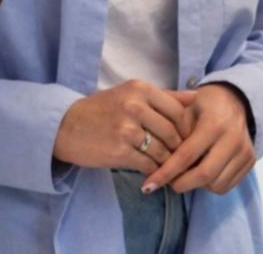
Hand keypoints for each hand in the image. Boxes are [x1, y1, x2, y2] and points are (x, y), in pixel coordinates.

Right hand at [54, 80, 192, 174]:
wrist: (66, 126)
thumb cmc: (102, 109)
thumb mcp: (131, 94)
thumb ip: (164, 96)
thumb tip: (195, 97)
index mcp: (140, 89)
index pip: (178, 111)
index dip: (187, 128)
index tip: (186, 139)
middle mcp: (135, 106)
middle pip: (172, 132)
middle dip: (179, 148)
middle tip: (179, 157)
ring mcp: (126, 129)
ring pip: (162, 150)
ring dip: (167, 162)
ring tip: (166, 167)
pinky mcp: (119, 151)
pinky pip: (148, 164)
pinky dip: (153, 171)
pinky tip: (151, 173)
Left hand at [144, 84, 254, 194]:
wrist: (236, 100)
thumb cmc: (203, 105)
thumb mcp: (184, 108)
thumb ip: (169, 130)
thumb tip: (149, 157)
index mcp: (214, 123)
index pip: (186, 156)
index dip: (166, 173)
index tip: (148, 185)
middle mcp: (233, 138)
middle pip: (204, 176)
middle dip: (181, 184)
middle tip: (166, 183)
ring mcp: (245, 151)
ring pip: (216, 184)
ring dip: (196, 185)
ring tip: (185, 173)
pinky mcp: (250, 161)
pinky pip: (226, 186)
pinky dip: (210, 185)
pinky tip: (200, 173)